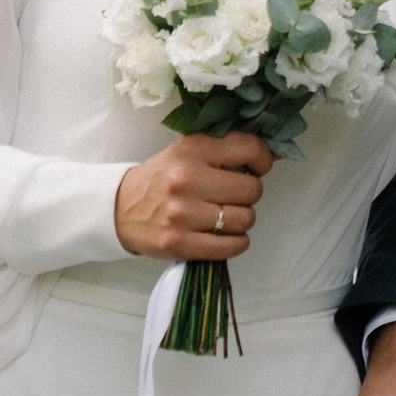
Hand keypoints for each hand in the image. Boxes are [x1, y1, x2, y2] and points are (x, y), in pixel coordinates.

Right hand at [113, 130, 272, 262]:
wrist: (119, 209)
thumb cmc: (161, 179)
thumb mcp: (188, 153)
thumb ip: (227, 151)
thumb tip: (277, 153)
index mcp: (190, 149)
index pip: (249, 149)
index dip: (263, 159)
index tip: (257, 167)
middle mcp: (186, 179)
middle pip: (252, 190)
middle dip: (249, 194)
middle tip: (233, 195)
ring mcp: (182, 214)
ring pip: (245, 219)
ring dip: (242, 220)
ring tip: (224, 215)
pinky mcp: (179, 244)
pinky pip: (232, 246)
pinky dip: (236, 242)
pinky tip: (223, 235)